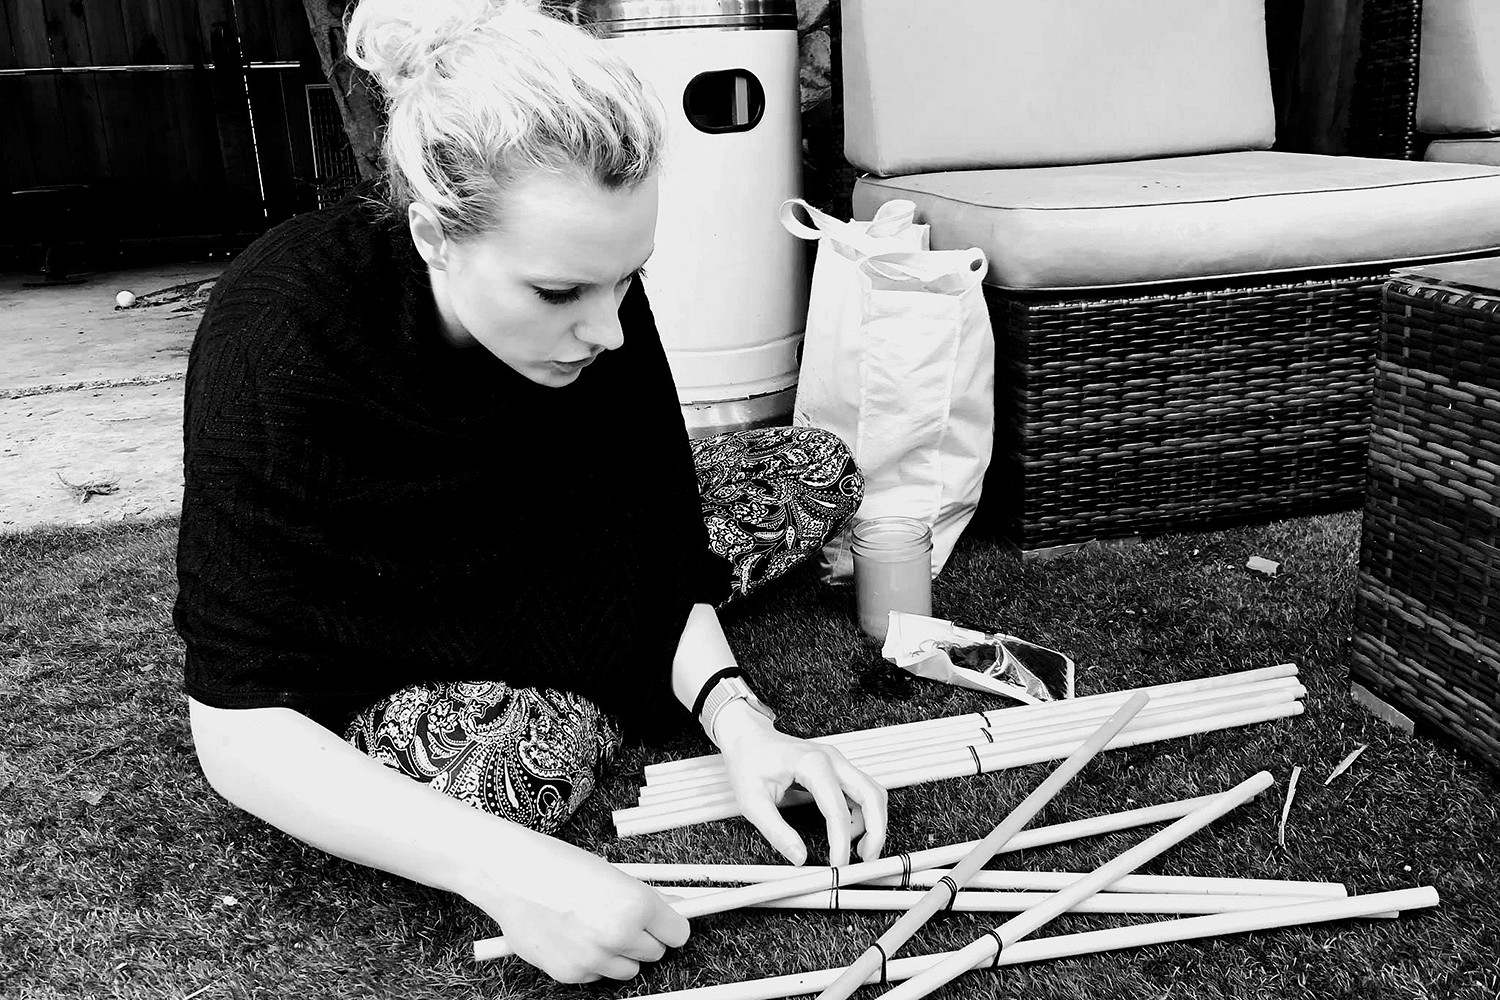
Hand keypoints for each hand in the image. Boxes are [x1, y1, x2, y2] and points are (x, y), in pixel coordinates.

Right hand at [462, 828, 688, 982]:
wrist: (511, 876)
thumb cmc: (559, 866)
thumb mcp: (612, 873)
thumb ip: (647, 898)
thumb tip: (675, 908)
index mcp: (636, 904)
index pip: (678, 933)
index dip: (669, 925)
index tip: (663, 922)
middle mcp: (619, 935)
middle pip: (656, 952)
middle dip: (644, 938)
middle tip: (622, 918)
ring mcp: (594, 958)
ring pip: (628, 970)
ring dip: (619, 953)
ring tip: (595, 926)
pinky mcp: (572, 974)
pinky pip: (597, 976)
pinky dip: (591, 962)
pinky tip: (574, 936)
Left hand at [714, 701, 888, 866]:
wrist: (747, 737)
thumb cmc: (748, 761)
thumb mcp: (752, 801)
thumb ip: (776, 831)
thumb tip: (799, 857)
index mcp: (811, 763)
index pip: (838, 810)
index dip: (841, 842)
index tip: (838, 864)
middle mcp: (832, 759)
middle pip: (872, 795)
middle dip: (876, 831)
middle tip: (867, 859)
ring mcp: (837, 762)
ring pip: (872, 792)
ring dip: (874, 822)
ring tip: (861, 850)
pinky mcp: (837, 768)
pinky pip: (862, 791)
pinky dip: (865, 813)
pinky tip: (852, 832)